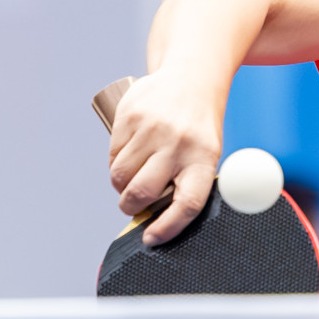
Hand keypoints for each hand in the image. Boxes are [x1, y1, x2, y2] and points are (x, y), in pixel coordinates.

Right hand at [107, 69, 224, 244]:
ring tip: (132, 177)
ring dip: (121, 185)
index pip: (188, 203)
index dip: (167, 227)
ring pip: (120, 176)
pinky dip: (116, 163)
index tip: (151, 239)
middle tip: (133, 205)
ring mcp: (151, 129)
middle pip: (142, 193)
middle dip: (131, 207)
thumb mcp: (205, 153)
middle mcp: (178, 144)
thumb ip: (185, 182)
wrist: (191, 78)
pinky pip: (112, 155)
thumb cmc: (198, 127)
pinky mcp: (130, 116)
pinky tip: (129, 154)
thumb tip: (156, 220)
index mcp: (203, 158)